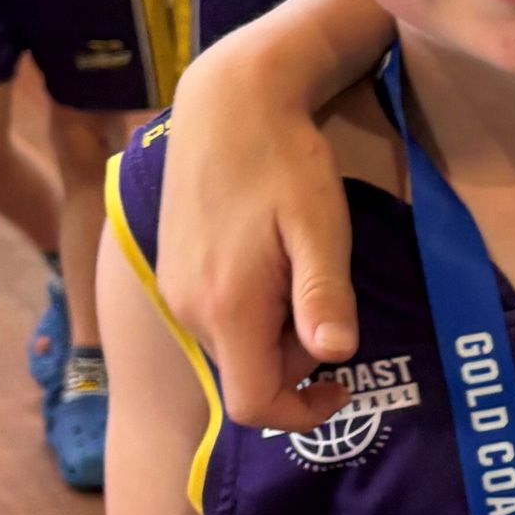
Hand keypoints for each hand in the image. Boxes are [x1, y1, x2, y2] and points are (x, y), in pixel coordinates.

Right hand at [158, 38, 359, 430]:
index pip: (253, 405)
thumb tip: (335, 356)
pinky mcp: (171, 269)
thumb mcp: (320, 226)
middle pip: (247, 376)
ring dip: (274, 332)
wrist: (229, 101)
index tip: (343, 385)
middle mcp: (189, 309)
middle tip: (325, 296)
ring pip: (232, 347)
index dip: (300, 413)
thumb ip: (323, 295)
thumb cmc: (285, 160)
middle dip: (294, 360)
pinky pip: (215, 316)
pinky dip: (251, 310)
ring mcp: (174, 290)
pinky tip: (272, 259)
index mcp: (226, 308)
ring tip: (300, 268)